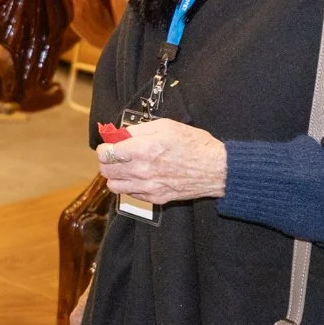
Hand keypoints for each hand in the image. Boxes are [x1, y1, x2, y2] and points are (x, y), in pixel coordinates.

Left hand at [98, 117, 227, 205]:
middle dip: (107, 161)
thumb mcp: (166, 126)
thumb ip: (139, 130)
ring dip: (115, 176)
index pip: (105, 153)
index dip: (105, 147)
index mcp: (142, 149)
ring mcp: (148, 187)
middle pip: (106, 170)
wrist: (218, 169)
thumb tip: (120, 133)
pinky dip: (129, 186)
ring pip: (113, 186)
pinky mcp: (156, 198)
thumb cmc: (195, 144)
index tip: (110, 144)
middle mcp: (142, 170)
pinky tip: (138, 177)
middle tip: (116, 155)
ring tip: (125, 168)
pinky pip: (130, 195)